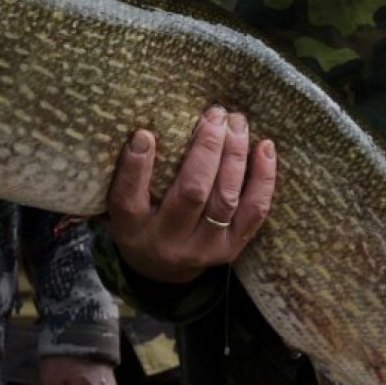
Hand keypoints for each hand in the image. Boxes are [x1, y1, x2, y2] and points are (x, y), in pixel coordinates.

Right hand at [105, 107, 275, 283]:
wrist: (160, 271)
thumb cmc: (139, 220)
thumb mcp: (121, 202)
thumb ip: (129, 172)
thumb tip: (146, 132)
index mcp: (131, 228)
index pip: (128, 199)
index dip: (136, 167)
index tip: (145, 134)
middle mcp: (168, 242)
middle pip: (192, 193)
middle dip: (207, 148)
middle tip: (215, 114)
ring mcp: (204, 248)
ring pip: (225, 198)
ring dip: (235, 155)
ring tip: (236, 122)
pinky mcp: (231, 249)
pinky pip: (253, 212)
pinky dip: (263, 179)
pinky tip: (264, 147)